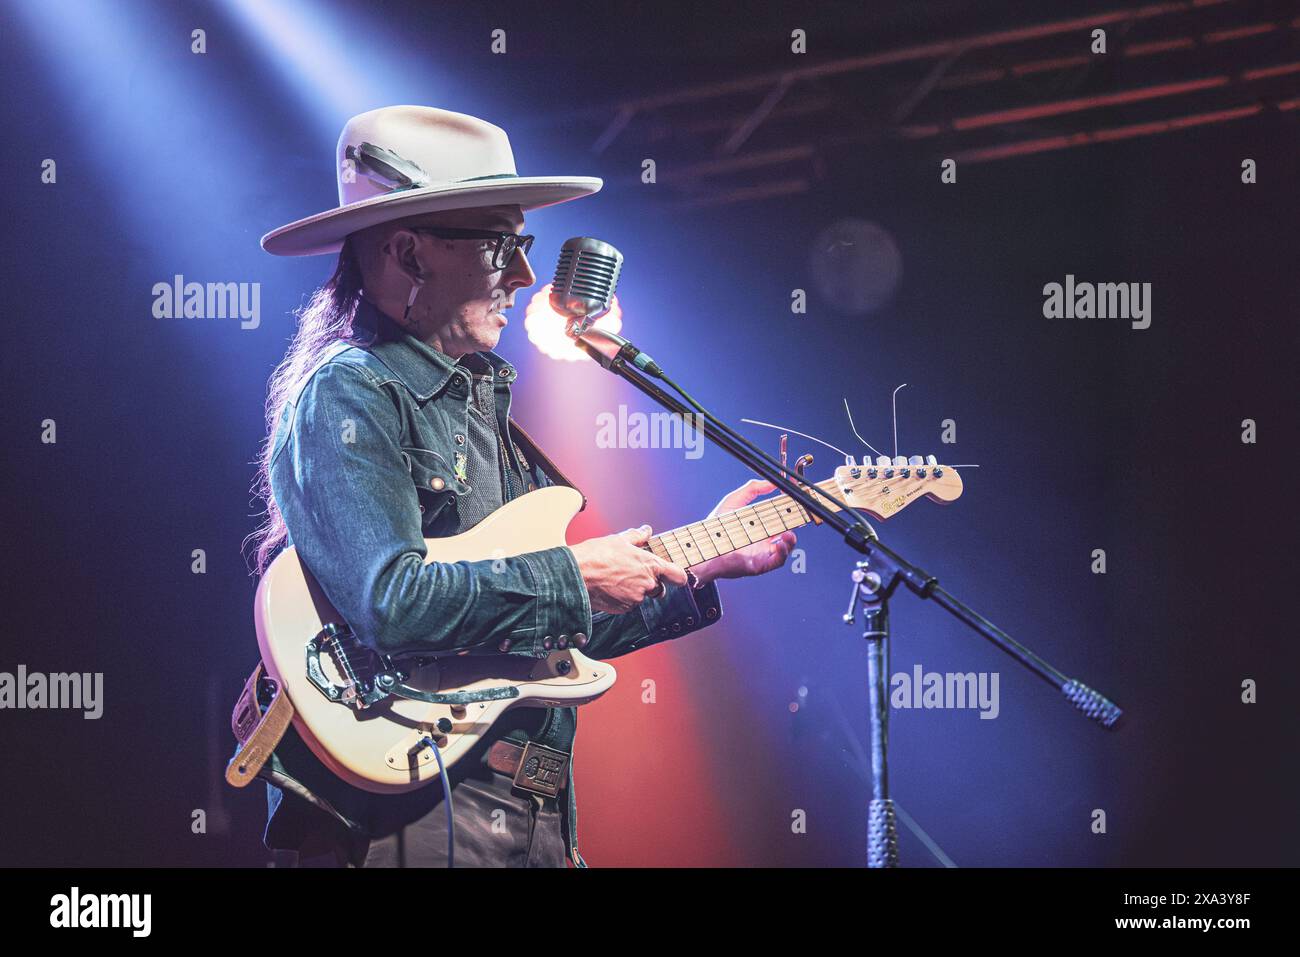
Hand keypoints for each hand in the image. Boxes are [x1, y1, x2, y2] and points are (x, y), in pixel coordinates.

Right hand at [569, 525, 687, 614]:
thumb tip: (646, 530)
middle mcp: (647, 584)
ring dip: (634, 590)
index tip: (675, 576)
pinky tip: (610, 588)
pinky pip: (628, 604)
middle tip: (632, 574)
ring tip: (616, 579)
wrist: (577, 575)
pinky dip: (622, 598)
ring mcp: (636, 598)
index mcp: (650, 565)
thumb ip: (637, 536)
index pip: (678, 576)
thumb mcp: (618, 540)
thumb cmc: (596, 555)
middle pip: (659, 589)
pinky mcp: (624, 609)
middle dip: (650, 583)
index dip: (677, 576)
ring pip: (641, 596)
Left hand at [691, 480, 796, 585]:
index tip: (798, 495)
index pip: (782, 514)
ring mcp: (763, 552)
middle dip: (797, 521)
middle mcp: (764, 538)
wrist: (704, 546)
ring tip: (789, 533)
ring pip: (786, 547)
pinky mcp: (760, 564)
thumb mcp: (735, 500)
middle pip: (787, 530)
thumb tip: (773, 481)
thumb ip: (753, 489)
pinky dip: (783, 552)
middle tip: (801, 512)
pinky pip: (777, 560)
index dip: (792, 506)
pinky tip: (781, 543)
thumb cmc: (716, 526)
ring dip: (791, 540)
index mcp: (761, 524)